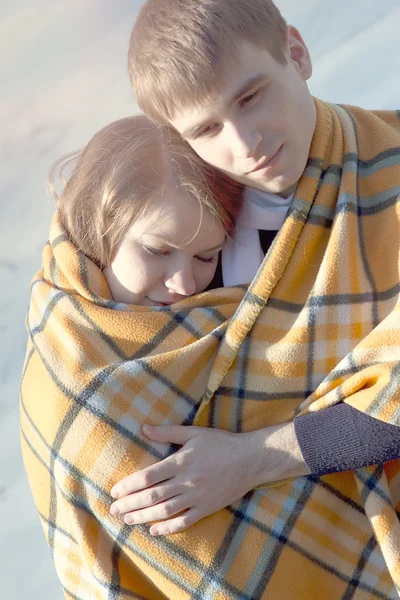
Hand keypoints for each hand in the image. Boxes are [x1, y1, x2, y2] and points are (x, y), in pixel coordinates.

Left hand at [109, 424, 258, 535]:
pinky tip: (154, 531)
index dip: (129, 485)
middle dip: (130, 504)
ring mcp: (197, 497)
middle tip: (114, 510)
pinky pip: (184, 522)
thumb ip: (168, 432)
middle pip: (152, 496)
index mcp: (181, 461)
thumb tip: (144, 428)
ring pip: (165, 511)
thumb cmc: (221, 443)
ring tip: (127, 520)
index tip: (115, 491)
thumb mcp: (194, 433)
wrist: (250, 459)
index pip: (148, 476)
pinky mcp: (207, 508)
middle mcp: (187, 481)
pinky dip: (168, 528)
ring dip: (143, 517)